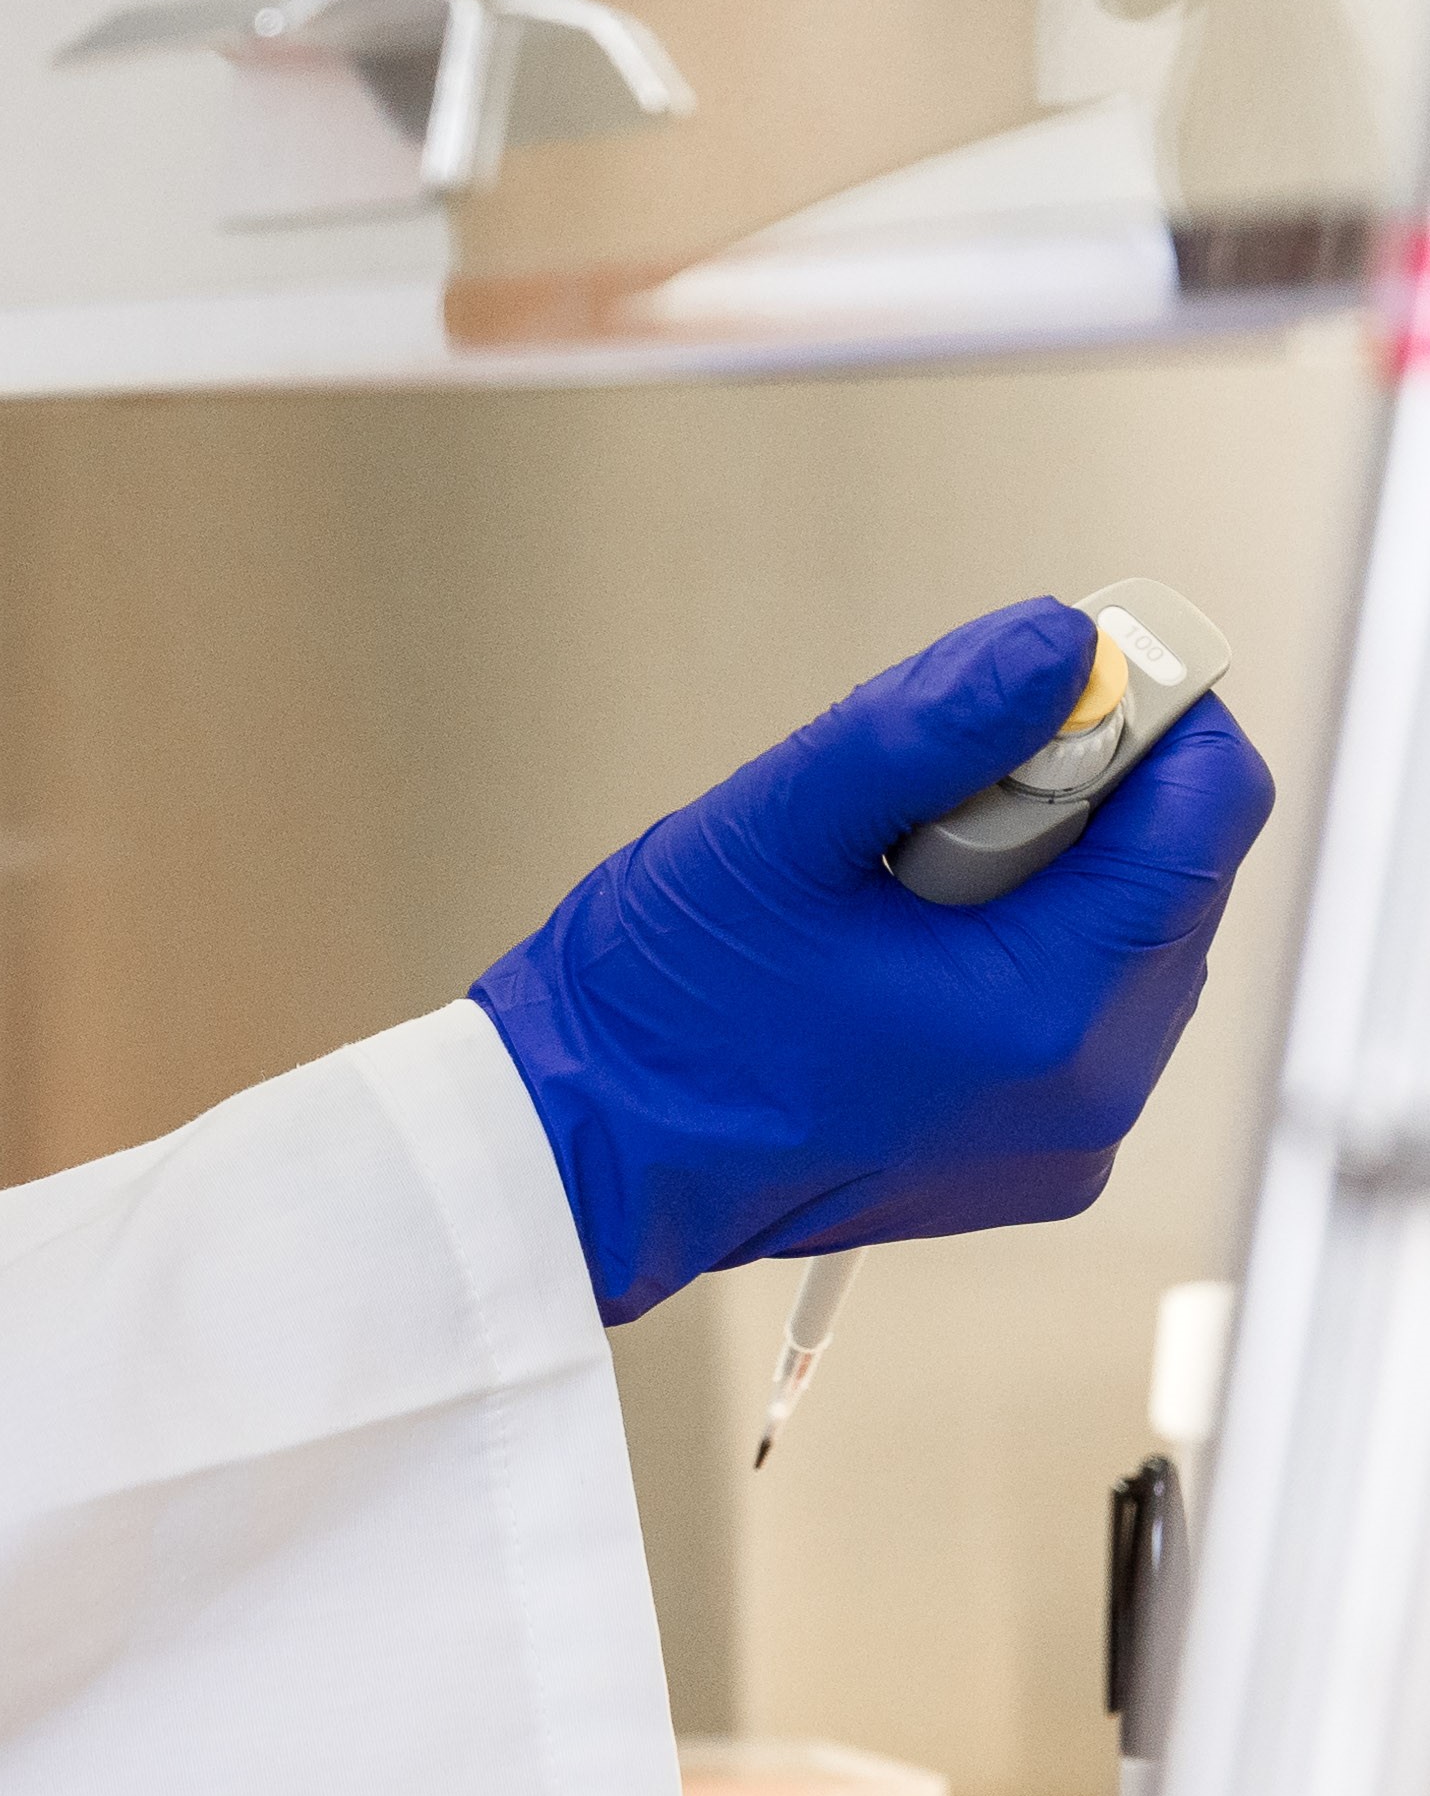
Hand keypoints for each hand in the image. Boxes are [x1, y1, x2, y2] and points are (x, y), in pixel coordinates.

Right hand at [476, 599, 1273, 1324]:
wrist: (586, 1151)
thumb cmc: (657, 1012)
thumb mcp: (778, 827)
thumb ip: (929, 723)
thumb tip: (1055, 644)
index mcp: (1051, 1015)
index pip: (1209, 810)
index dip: (1147, 706)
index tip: (1051, 668)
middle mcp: (1090, 1092)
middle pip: (1167, 868)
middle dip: (1066, 793)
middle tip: (919, 802)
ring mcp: (1067, 1136)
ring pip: (1121, 931)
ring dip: (1034, 868)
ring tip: (888, 884)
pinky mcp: (1033, 1152)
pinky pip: (1078, 1003)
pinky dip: (1011, 942)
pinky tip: (894, 945)